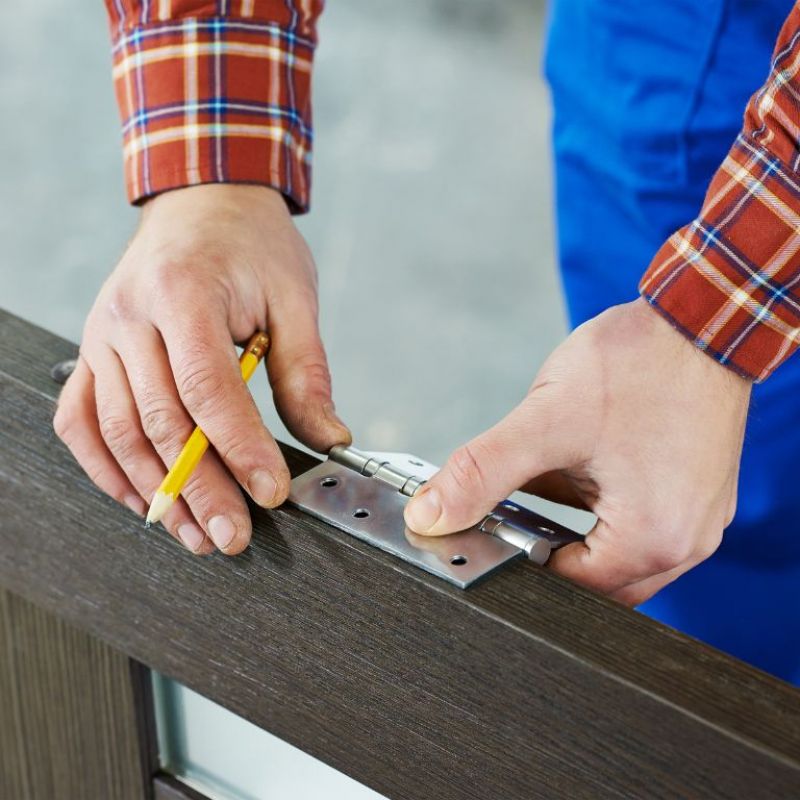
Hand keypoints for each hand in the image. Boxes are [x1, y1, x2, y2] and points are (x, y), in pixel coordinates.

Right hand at [54, 184, 349, 555]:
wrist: (201, 204)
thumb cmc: (250, 245)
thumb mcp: (294, 298)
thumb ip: (305, 372)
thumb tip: (327, 439)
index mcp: (184, 292)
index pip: (208, 388)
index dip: (240, 448)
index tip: (271, 493)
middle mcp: (130, 317)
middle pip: (161, 422)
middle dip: (200, 488)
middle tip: (233, 537)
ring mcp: (101, 337)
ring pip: (118, 431)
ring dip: (156, 492)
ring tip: (196, 534)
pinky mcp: (92, 354)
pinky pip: (81, 422)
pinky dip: (107, 468)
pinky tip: (141, 501)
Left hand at [404, 299, 750, 604]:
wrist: (697, 315)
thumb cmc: (639, 363)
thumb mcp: (545, 423)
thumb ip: (481, 474)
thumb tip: (430, 515)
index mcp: (655, 538)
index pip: (570, 587)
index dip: (518, 563)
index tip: (488, 535)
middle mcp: (686, 539)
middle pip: (594, 575)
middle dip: (544, 544)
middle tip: (507, 511)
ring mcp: (694, 514)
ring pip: (611, 543)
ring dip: (566, 519)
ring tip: (538, 474)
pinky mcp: (691, 487)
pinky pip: (633, 514)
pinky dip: (592, 498)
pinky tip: (564, 463)